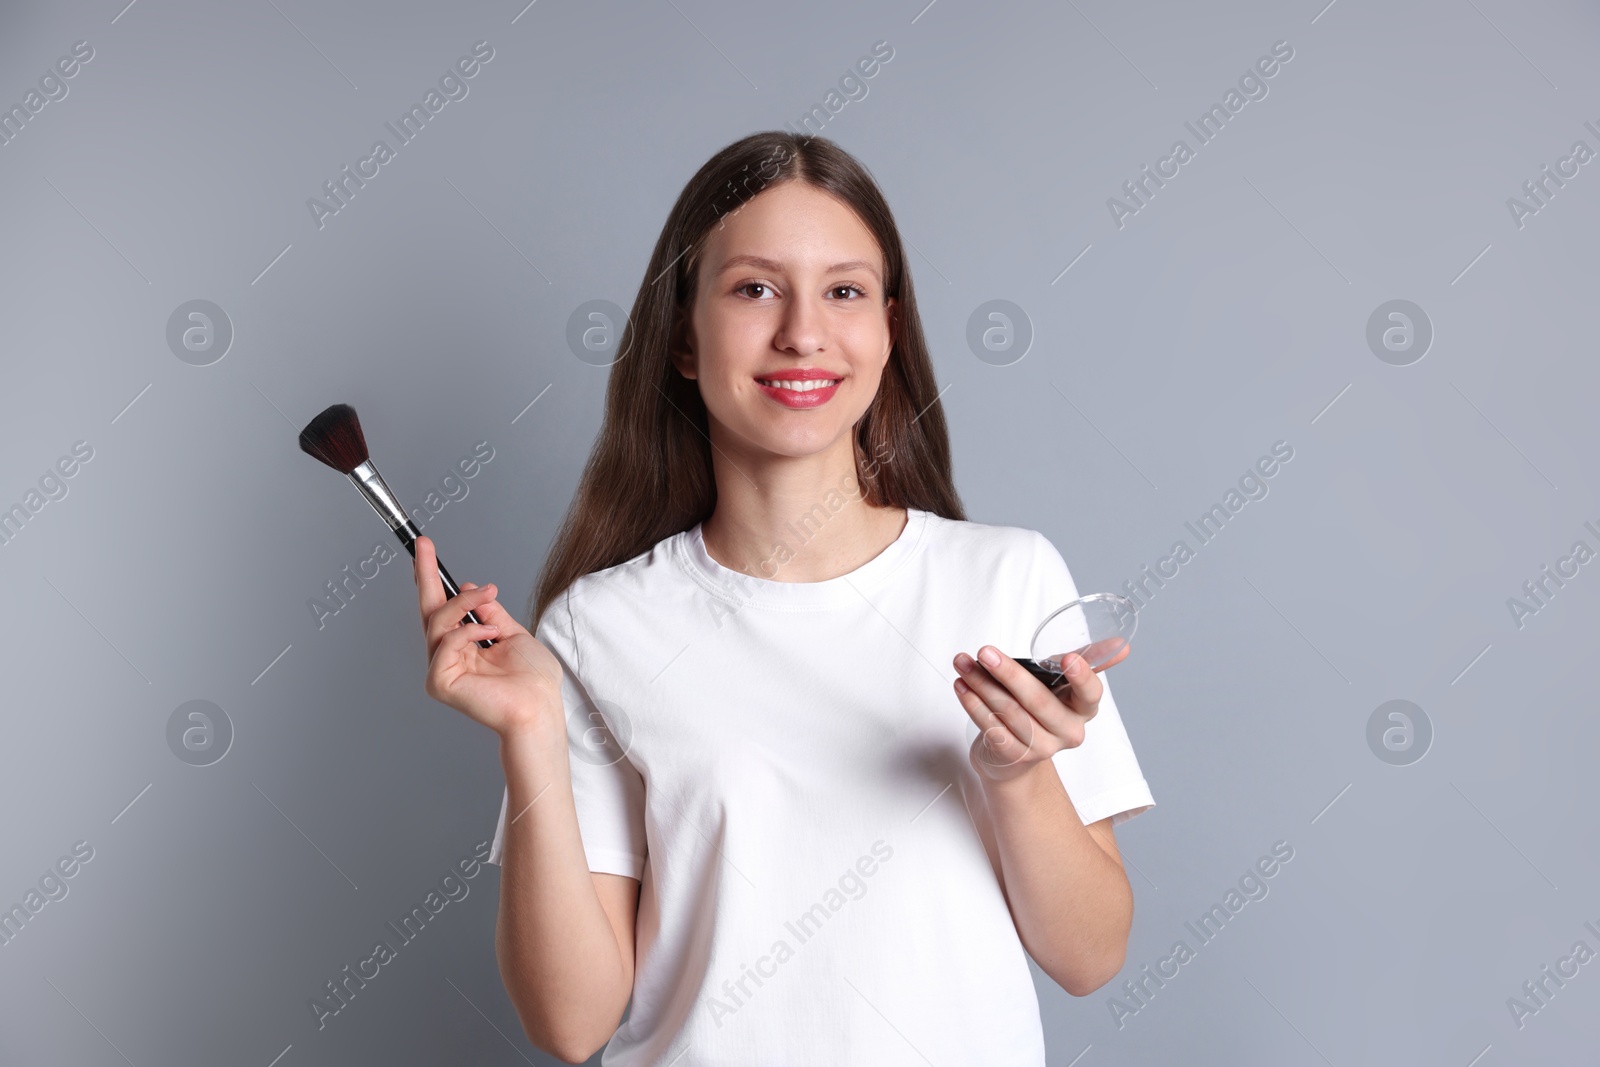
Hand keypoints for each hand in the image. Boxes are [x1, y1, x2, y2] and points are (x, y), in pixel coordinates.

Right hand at [414, 535, 562, 740]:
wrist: (539, 707)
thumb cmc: (532, 681)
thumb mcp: (512, 633)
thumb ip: (490, 612)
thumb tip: (471, 587)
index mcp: (465, 646)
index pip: (443, 609)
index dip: (433, 579)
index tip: (426, 550)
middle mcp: (449, 656)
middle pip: (429, 611)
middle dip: (426, 575)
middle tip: (423, 545)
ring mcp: (442, 670)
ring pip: (438, 621)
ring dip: (464, 603)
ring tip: (489, 594)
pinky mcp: (440, 682)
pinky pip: (447, 643)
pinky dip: (469, 633)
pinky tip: (489, 636)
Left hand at [952, 645, 1111, 783]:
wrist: (1016, 758)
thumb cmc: (1041, 708)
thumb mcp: (1063, 684)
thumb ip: (1086, 661)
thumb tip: (1121, 645)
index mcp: (1084, 710)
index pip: (1091, 695)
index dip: (1082, 677)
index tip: (1068, 658)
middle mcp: (1068, 732)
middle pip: (1038, 701)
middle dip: (1009, 673)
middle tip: (985, 651)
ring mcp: (1042, 748)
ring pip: (1009, 711)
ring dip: (981, 684)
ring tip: (962, 662)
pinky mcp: (1015, 757)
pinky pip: (992, 728)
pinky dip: (973, 705)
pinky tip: (962, 686)